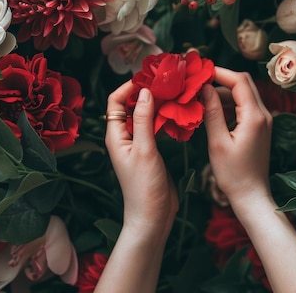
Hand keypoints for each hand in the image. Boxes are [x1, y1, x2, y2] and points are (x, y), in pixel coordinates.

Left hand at [105, 81, 177, 236]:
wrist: (153, 217)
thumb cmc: (144, 187)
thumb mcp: (144, 150)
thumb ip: (143, 120)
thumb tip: (144, 91)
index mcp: (116, 135)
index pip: (116, 100)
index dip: (129, 86)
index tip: (150, 77)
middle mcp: (125, 136)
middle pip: (132, 105)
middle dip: (147, 91)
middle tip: (168, 81)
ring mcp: (139, 143)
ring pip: (146, 115)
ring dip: (159, 103)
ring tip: (176, 92)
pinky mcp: (153, 150)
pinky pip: (157, 127)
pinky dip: (166, 117)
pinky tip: (179, 112)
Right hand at [201, 68, 272, 209]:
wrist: (251, 195)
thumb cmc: (233, 174)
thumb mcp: (217, 142)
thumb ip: (212, 112)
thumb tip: (205, 87)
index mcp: (254, 116)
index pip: (239, 80)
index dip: (219, 72)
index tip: (199, 71)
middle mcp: (264, 114)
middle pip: (244, 83)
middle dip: (221, 79)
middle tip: (198, 81)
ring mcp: (263, 121)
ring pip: (243, 94)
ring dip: (223, 92)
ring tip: (200, 97)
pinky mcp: (260, 128)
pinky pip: (244, 106)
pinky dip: (229, 103)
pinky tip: (212, 110)